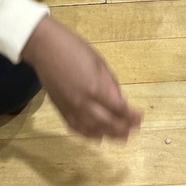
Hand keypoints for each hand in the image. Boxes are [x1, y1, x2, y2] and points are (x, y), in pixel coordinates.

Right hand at [21, 16, 142, 139]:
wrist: (45, 49)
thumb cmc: (75, 49)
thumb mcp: (100, 63)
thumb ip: (111, 84)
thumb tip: (121, 102)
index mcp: (96, 89)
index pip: (118, 109)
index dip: (131, 116)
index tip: (140, 116)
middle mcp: (84, 104)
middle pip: (108, 123)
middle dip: (124, 128)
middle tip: (134, 128)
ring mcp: (71, 110)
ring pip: (93, 130)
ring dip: (109, 135)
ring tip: (122, 137)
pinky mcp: (61, 111)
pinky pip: (78, 129)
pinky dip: (90, 135)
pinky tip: (99, 137)